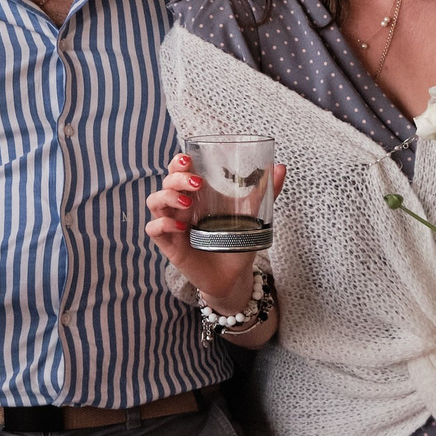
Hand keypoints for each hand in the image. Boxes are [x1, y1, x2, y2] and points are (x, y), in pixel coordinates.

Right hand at [143, 154, 283, 313]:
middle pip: (166, 182)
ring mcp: (173, 224)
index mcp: (197, 195)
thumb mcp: (252, 215)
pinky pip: (153, 229)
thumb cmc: (237, 242)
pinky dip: (163, 223)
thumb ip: (266, 192)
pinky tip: (180, 226)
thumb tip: (282, 167)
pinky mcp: (169, 245)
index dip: (178, 162)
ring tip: (187, 202)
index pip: (178, 170)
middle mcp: (181, 206)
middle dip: (177, 178)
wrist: (234, 277)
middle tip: (197, 184)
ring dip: (167, 196)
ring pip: (154, 201)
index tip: (190, 159)